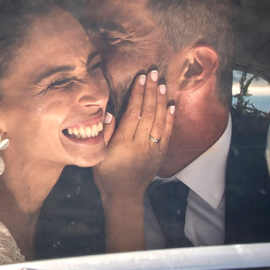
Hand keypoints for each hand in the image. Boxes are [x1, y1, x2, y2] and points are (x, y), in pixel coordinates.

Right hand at [92, 69, 174, 203]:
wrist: (124, 195)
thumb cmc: (106, 173)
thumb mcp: (98, 154)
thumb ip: (105, 133)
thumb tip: (110, 112)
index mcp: (124, 142)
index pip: (134, 112)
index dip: (138, 94)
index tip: (140, 78)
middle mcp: (141, 143)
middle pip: (148, 112)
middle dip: (151, 91)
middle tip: (154, 73)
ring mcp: (153, 149)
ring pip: (159, 120)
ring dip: (161, 100)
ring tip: (162, 84)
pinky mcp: (160, 154)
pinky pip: (167, 133)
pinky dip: (170, 118)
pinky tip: (171, 105)